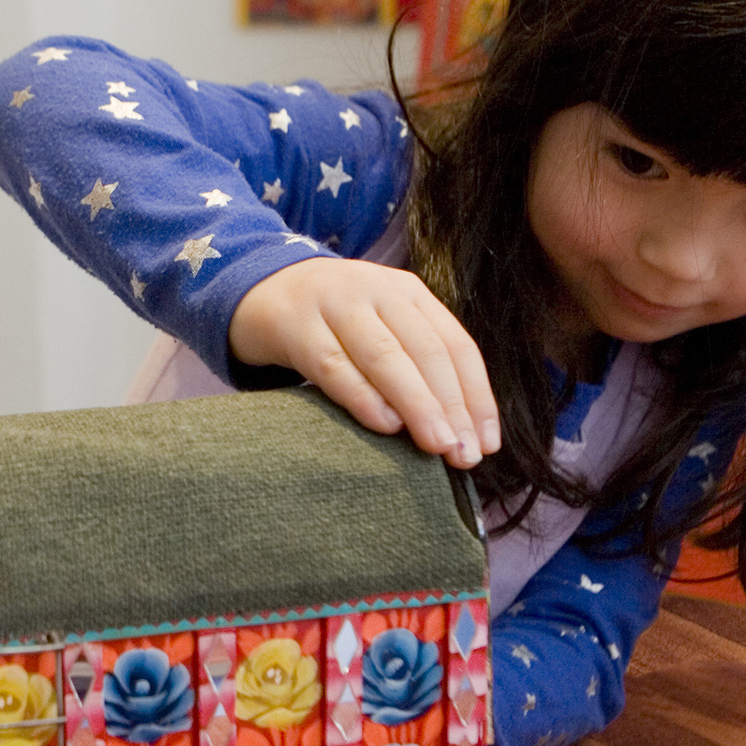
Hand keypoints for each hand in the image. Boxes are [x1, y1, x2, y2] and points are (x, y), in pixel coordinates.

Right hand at [229, 257, 499, 468]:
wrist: (258, 290)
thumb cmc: (332, 324)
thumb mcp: (380, 326)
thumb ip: (414, 363)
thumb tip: (460, 431)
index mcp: (408, 292)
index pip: (455, 345)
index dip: (476, 395)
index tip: (487, 443)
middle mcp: (377, 290)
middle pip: (426, 351)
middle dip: (452, 406)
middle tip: (465, 455)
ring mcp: (335, 304)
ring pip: (386, 357)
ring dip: (417, 404)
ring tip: (438, 445)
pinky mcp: (297, 326)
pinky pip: (334, 365)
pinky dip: (363, 396)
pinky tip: (386, 425)